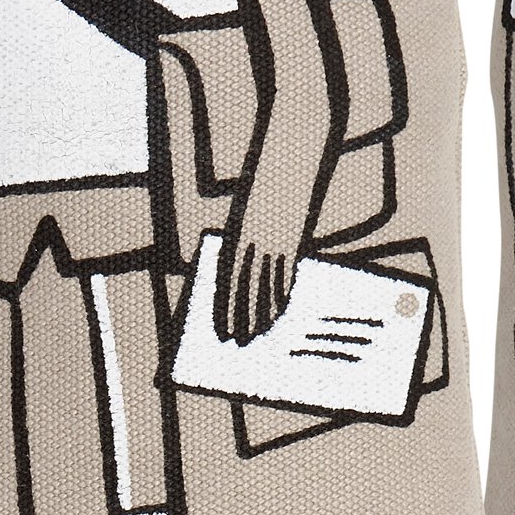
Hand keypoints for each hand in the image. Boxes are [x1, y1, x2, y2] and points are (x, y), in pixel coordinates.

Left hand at [214, 188, 304, 343]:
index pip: (227, 283)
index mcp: (235, 240)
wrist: (284, 173)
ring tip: (259, 334)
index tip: (223, 330)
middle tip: (241, 341)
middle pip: (245, 290)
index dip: (225, 310)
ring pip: (265, 286)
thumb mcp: (246, 222)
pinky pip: (285, 276)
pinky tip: (278, 312)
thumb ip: (243, 250)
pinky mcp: (291, 243)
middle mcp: (252, 245)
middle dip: (241, 318)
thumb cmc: (263, 199)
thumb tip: (245, 286)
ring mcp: (273, 245)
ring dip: (262, 313)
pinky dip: (281, 296)